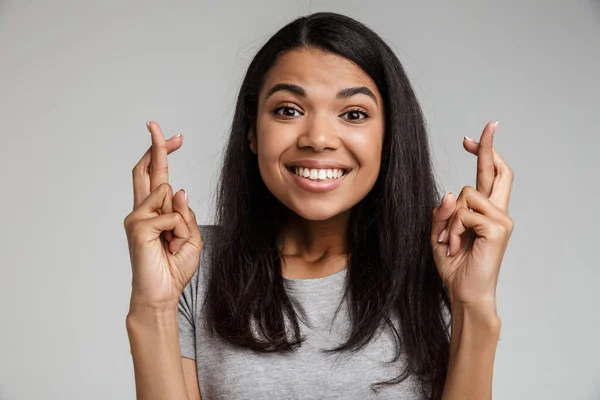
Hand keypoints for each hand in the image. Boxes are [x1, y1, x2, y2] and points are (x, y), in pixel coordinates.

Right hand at [123, 121, 201, 310]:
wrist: (162, 294)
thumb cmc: (174, 268)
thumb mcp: (191, 238)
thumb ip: (186, 215)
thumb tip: (179, 190)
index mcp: (154, 212)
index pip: (156, 177)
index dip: (162, 154)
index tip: (174, 137)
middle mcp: (142, 211)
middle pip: (146, 170)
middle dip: (155, 146)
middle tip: (155, 124)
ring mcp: (137, 218)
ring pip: (168, 195)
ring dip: (182, 222)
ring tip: (174, 244)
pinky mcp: (137, 227)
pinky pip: (171, 217)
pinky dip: (179, 232)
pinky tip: (169, 248)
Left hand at [431, 121, 513, 307]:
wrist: (464, 292)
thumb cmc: (455, 265)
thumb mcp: (440, 234)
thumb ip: (442, 213)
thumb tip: (448, 193)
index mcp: (486, 212)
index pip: (490, 177)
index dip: (484, 154)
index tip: (473, 137)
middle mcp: (498, 212)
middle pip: (498, 171)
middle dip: (489, 147)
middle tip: (488, 127)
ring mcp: (501, 220)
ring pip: (465, 194)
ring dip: (450, 218)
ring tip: (452, 241)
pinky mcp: (498, 228)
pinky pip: (464, 213)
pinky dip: (453, 229)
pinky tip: (457, 246)